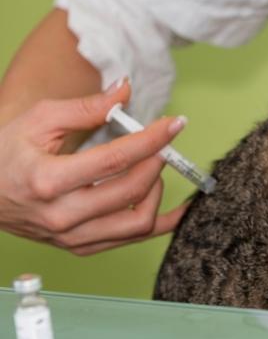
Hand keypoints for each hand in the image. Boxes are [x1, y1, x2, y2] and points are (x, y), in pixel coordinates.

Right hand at [0, 80, 187, 254]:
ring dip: (158, 191)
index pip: (116, 159)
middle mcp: (62, 215)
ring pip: (138, 223)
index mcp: (48, 180)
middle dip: (157, 161)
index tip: (174, 124)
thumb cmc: (5, 154)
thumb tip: (125, 91)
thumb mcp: (39, 120)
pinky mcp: (81, 247)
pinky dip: (160, 223)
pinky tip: (178, 209)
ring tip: (152, 168)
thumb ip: (86, 107)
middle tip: (162, 143)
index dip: (152, 139)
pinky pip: (132, 239)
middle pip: (132, 191)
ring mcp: (72, 236)